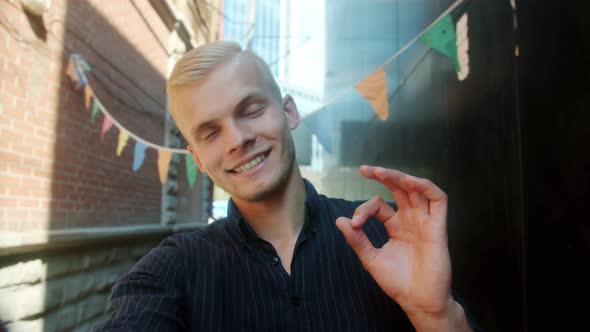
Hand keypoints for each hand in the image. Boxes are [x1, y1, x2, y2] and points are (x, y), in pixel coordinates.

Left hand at [336, 166, 460, 329]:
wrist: (418, 301)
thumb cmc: (398, 282)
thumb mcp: (371, 258)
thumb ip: (357, 239)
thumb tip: (340, 220)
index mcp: (396, 226)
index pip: (379, 205)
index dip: (364, 209)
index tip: (354, 223)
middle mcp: (411, 220)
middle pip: (399, 189)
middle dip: (384, 176)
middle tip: (365, 169)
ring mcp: (425, 222)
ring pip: (417, 189)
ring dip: (401, 177)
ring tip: (383, 172)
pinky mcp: (438, 227)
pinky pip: (439, 200)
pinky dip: (426, 187)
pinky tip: (411, 182)